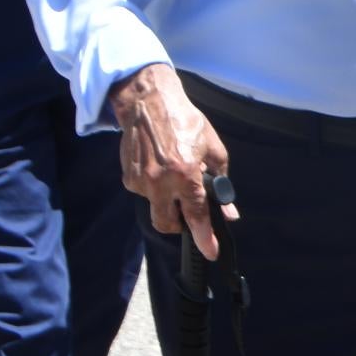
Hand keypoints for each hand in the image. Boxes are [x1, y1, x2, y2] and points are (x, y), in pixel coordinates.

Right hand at [110, 64, 234, 260]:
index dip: (204, 237)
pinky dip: (155, 187)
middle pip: (167, 223)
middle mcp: (160, 181)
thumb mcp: (213, 149)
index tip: (211, 252)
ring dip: (167, 200)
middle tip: (188, 211)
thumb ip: (221, 182)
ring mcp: (141, 181)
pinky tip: (160, 168)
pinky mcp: (128, 178)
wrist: (149, 103)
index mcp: (185, 173)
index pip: (196, 215)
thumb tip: (227, 210)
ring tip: (174, 173)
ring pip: (156, 208)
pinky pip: (145, 193)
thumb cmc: (185, 122)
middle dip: (179, 225)